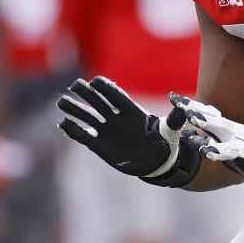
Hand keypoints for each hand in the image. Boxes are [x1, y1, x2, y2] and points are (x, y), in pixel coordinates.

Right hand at [57, 75, 197, 186]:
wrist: (157, 161)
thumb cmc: (164, 142)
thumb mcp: (170, 132)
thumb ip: (174, 120)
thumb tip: (182, 110)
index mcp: (132, 111)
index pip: (116, 96)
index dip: (106, 88)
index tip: (95, 81)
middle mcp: (116, 118)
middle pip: (98, 102)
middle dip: (85, 94)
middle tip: (73, 86)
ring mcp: (107, 131)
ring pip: (88, 116)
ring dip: (75, 109)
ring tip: (61, 102)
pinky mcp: (100, 145)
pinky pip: (84, 135)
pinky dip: (74, 130)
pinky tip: (63, 124)